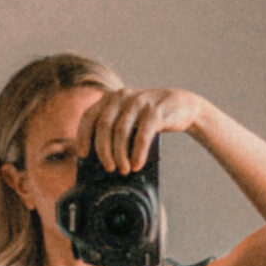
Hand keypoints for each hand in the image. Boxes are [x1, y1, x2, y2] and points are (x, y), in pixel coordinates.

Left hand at [76, 87, 203, 173]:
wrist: (182, 105)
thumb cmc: (149, 118)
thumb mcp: (129, 118)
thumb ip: (114, 129)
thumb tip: (100, 161)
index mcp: (110, 98)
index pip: (89, 116)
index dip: (83, 136)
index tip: (83, 155)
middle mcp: (122, 96)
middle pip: (103, 126)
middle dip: (103, 151)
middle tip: (109, 168)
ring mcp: (139, 102)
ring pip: (121, 132)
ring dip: (120, 155)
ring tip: (124, 169)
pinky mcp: (155, 111)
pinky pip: (142, 135)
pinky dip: (138, 153)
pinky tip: (137, 164)